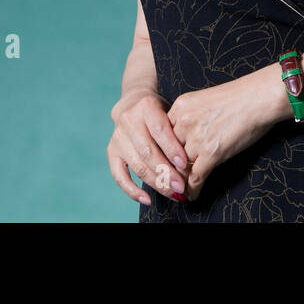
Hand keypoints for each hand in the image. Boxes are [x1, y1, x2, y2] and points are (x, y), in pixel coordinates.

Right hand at [107, 88, 190, 204]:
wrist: (134, 104)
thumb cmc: (161, 112)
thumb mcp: (171, 112)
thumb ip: (178, 131)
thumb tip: (191, 161)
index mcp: (146, 107)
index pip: (159, 129)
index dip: (172, 148)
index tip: (185, 164)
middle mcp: (129, 121)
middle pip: (147, 151)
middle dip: (165, 171)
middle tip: (181, 186)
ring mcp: (118, 137)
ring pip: (137, 165)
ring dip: (156, 183)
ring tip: (172, 193)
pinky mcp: (112, 152)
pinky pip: (119, 176)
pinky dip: (132, 190)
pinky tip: (147, 199)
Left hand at [166, 68, 285, 200]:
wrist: (260, 97)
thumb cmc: (240, 96)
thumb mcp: (204, 100)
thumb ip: (191, 116)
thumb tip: (187, 136)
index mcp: (181, 106)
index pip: (162, 135)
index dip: (163, 151)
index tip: (164, 162)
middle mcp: (184, 122)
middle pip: (168, 152)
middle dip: (169, 168)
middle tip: (168, 180)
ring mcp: (197, 138)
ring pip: (180, 167)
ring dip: (180, 181)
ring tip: (179, 190)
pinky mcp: (212, 153)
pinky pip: (195, 177)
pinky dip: (193, 189)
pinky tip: (193, 194)